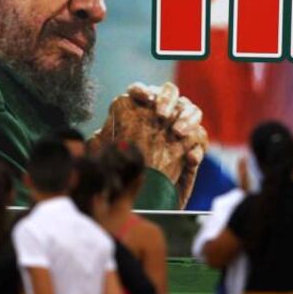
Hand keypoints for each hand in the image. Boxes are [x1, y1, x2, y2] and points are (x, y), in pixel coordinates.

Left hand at [91, 82, 207, 208]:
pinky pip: (200, 138)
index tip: (144, 100)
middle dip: (167, 99)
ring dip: (187, 118)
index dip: (141, 91)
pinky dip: (196, 148)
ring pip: (191, 109)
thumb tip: (92, 140)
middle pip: (170, 92)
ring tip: (178, 133)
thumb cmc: (124, 175)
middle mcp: (161, 114)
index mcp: (138, 110)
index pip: (139, 91)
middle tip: (162, 115)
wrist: (145, 202)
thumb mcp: (109, 159)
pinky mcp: (194, 145)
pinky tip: (189, 158)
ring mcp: (180, 127)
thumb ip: (101, 147)